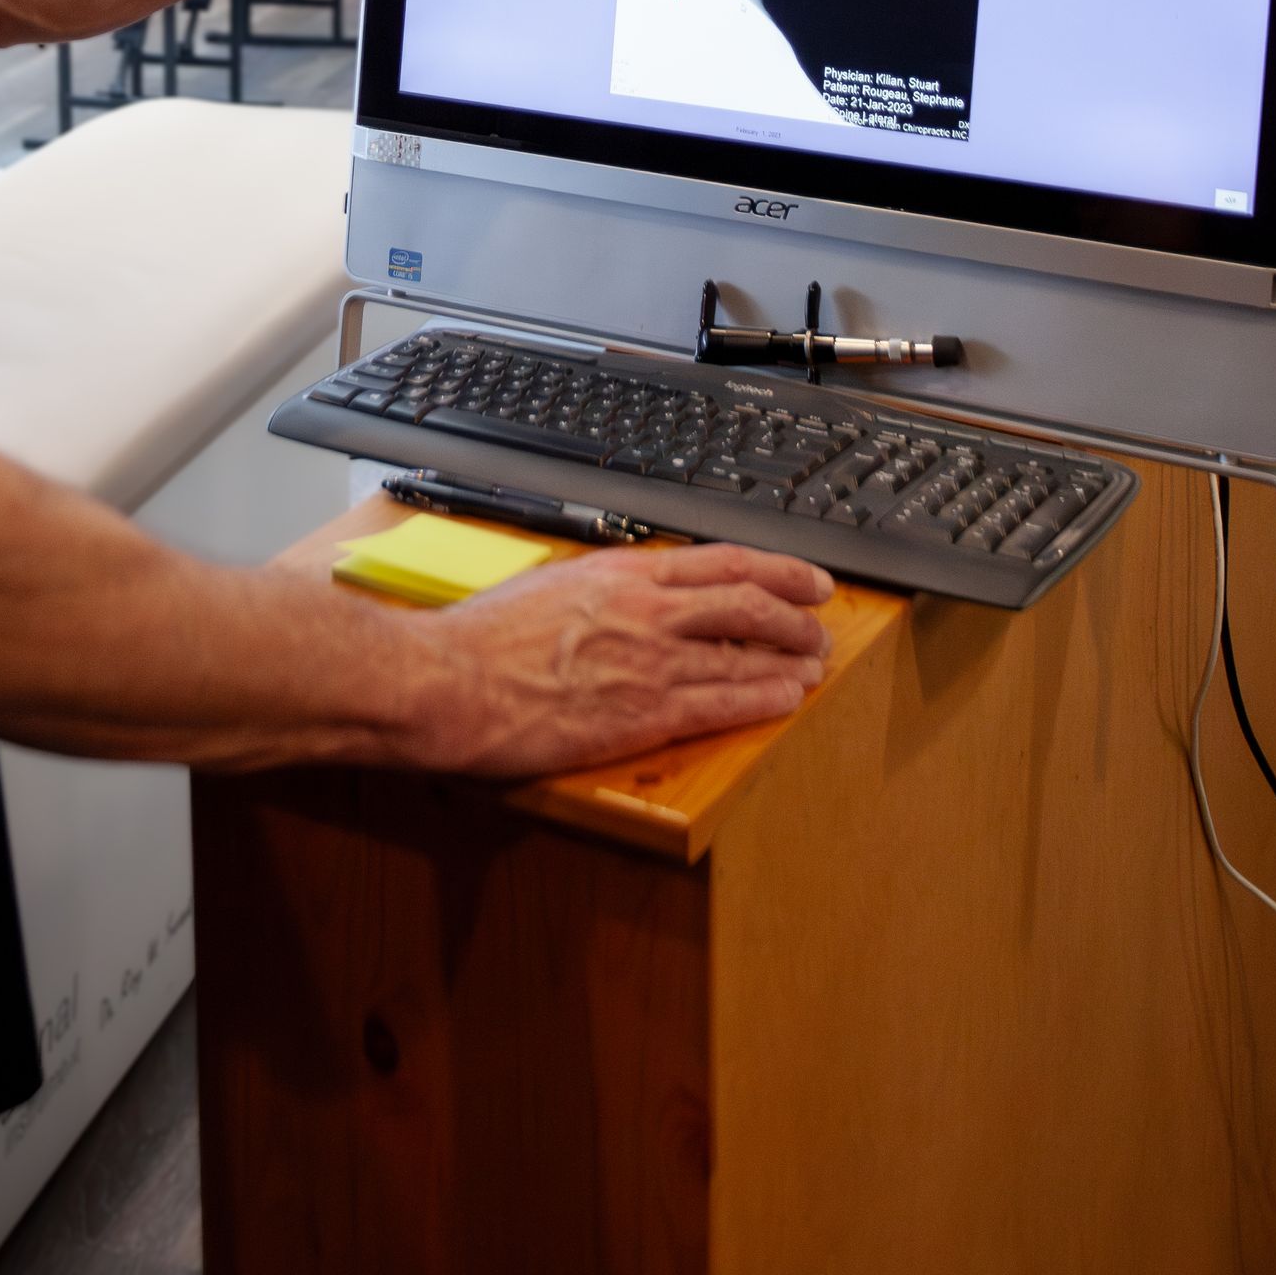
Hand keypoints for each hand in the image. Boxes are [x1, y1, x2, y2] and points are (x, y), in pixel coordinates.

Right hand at [403, 541, 833, 775]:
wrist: (453, 682)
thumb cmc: (484, 640)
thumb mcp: (552, 588)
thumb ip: (601, 591)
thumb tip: (626, 594)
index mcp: (622, 573)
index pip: (720, 561)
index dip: (776, 569)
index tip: (806, 577)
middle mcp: (647, 610)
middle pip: (748, 602)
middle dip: (796, 612)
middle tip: (821, 621)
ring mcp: (650, 661)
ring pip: (746, 651)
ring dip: (791, 657)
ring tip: (815, 664)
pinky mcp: (645, 713)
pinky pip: (723, 702)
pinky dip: (764, 697)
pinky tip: (787, 698)